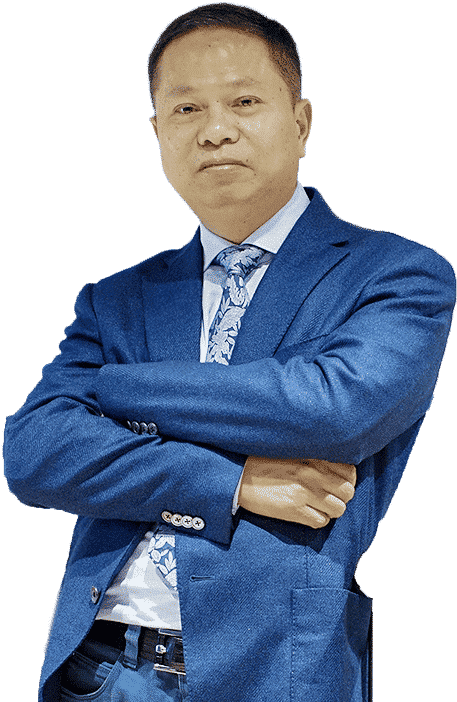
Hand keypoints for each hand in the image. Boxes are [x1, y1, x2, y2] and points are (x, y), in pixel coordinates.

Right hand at [238, 456, 355, 528]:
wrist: (239, 475)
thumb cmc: (264, 463)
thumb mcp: (293, 453)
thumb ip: (316, 459)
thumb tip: (338, 472)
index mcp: (313, 456)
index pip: (350, 471)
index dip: (347, 481)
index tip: (337, 484)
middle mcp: (312, 473)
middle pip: (348, 492)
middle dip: (341, 497)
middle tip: (328, 498)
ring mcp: (304, 491)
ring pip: (338, 509)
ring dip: (330, 510)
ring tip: (317, 507)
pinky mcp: (293, 509)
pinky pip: (321, 521)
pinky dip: (317, 520)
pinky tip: (306, 513)